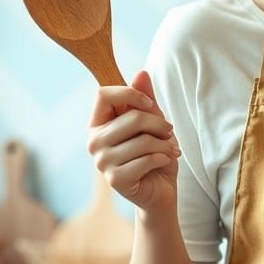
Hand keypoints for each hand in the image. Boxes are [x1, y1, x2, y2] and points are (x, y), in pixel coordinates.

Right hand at [86, 69, 179, 212]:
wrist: (159, 191)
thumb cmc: (153, 154)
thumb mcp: (153, 123)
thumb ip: (146, 100)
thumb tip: (141, 72)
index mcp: (98, 124)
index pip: (103, 94)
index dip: (130, 94)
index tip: (150, 104)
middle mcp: (94, 142)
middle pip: (132, 118)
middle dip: (160, 124)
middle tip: (169, 133)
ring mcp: (101, 162)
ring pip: (143, 141)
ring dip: (165, 145)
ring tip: (170, 150)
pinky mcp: (115, 179)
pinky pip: (147, 159)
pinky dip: (163, 159)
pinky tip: (165, 162)